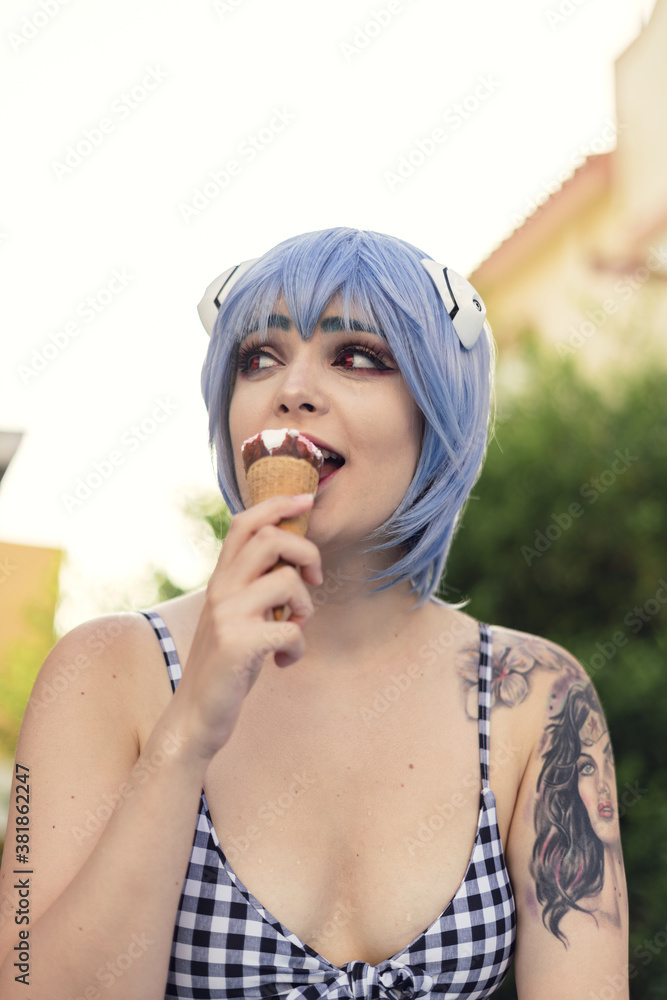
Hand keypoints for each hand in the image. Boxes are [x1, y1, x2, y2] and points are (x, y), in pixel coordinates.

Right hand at [171, 494, 321, 761]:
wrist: (196, 715)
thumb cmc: (227, 665)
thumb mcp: (236, 616)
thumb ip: (255, 587)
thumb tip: (295, 559)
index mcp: (220, 579)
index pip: (245, 522)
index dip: (278, 504)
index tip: (308, 500)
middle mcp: (219, 590)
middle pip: (271, 538)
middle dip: (307, 553)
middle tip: (314, 580)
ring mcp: (226, 615)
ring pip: (287, 582)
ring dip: (305, 607)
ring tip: (294, 629)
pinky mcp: (237, 644)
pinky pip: (292, 630)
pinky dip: (298, 648)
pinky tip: (285, 662)